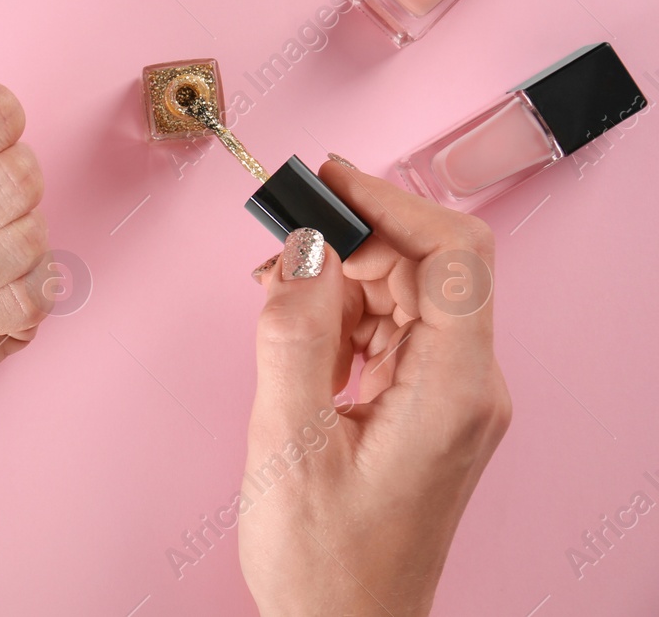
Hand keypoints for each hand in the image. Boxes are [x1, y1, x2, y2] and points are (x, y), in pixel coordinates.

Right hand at [238, 158, 511, 616]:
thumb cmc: (323, 562)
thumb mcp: (288, 443)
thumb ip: (292, 333)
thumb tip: (302, 244)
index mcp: (453, 392)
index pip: (454, 256)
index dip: (391, 202)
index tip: (325, 179)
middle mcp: (467, 385)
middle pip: (424, 265)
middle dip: (348, 241)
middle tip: (274, 246)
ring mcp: (450, 394)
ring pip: (402, 290)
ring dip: (336, 279)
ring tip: (274, 305)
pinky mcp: (424, 403)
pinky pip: (389, 327)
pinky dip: (339, 314)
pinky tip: (296, 337)